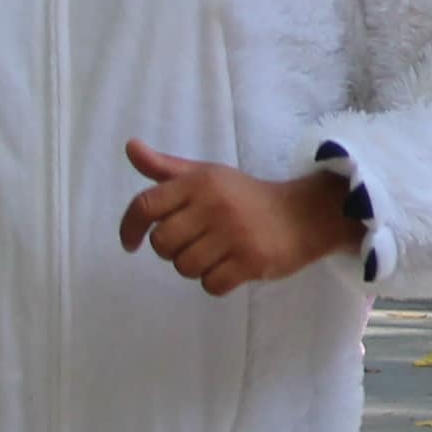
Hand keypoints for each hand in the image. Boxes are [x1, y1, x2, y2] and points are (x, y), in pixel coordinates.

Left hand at [117, 139, 360, 294]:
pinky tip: (230, 267)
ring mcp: (233, 234)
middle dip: (172, 250)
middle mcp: (213, 205)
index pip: (146, 205)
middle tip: (194, 242)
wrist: (301, 215)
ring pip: (185, 267)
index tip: (130, 243)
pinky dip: (216, 282)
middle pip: (162, 243)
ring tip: (215, 254)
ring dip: (195, 267)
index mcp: (198, 181)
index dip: (130, 227)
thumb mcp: (206, 176)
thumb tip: (130, 147)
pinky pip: (211, 284)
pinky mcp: (251, 261)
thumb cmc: (245, 197)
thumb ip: (165, 168)